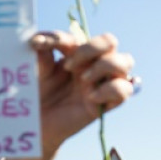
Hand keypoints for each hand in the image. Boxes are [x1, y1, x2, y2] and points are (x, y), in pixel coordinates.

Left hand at [30, 31, 134, 150]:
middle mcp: (94, 64)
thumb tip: (38, 39)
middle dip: (91, 48)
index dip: (58, 39)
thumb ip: (40, 53)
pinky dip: (110, 89)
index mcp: (76, 53)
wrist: (36, 123)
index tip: (36, 46)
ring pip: (125, 61)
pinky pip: (125, 89)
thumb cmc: (37, 93)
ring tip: (83, 79)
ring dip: (104, 66)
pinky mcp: (107, 103)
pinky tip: (91, 97)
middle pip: (110, 41)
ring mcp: (103, 82)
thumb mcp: (35, 70)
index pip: (78, 36)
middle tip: (68, 65)